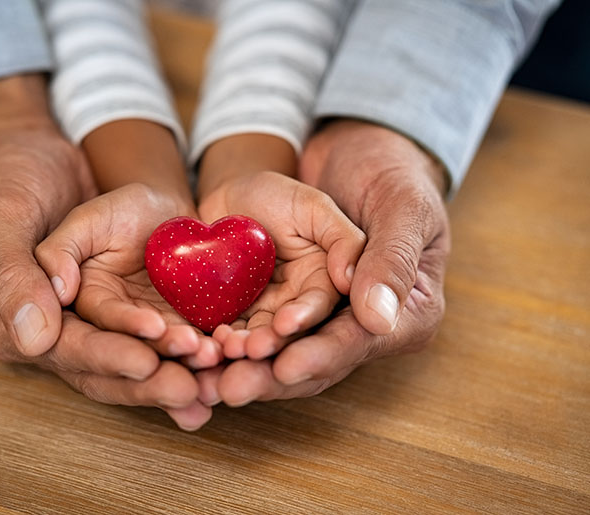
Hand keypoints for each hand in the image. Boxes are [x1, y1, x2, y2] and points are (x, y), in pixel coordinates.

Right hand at [0, 76, 208, 430]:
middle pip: (104, 369)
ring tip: (215, 378)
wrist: (37, 155)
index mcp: (12, 319)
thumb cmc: (10, 180)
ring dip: (175, 371)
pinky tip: (221, 364)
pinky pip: (158, 335)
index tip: (146, 362)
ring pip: (136, 358)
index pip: (65, 348)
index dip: (107, 357)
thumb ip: (15, 274)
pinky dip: (187, 351)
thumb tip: (34, 337)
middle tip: (191, 389)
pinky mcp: (124, 306)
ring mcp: (92, 321)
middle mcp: (54, 331)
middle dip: (149, 380)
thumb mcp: (4, 216)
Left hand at [198, 171, 365, 360]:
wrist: (229, 198)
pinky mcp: (233, 315)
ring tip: (227, 348)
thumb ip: (343, 240)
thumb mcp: (314, 207)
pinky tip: (206, 342)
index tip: (286, 325)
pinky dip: (217, 341)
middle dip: (270, 344)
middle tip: (251, 349)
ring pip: (256, 338)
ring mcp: (263, 313)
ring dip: (243, 348)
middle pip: (288, 334)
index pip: (322, 309)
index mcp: (324, 283)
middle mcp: (297, 305)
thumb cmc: (277, 195)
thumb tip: (353, 282)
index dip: (305, 319)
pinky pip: (227, 331)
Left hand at [205, 120, 450, 406]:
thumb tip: (378, 318)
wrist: (344, 152)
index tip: (284, 367)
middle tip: (231, 388)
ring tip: (208, 375)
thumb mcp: (399, 206)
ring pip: (279, 351)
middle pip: (314, 359)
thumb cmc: (386, 173)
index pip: (358, 341)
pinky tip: (199, 351)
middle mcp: (359, 324)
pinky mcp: (283, 302)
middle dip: (270, 375)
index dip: (319, 356)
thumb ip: (390, 258)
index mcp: (405, 312)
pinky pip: (254, 327)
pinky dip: (227, 341)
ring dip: (243, 365)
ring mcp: (318, 316)